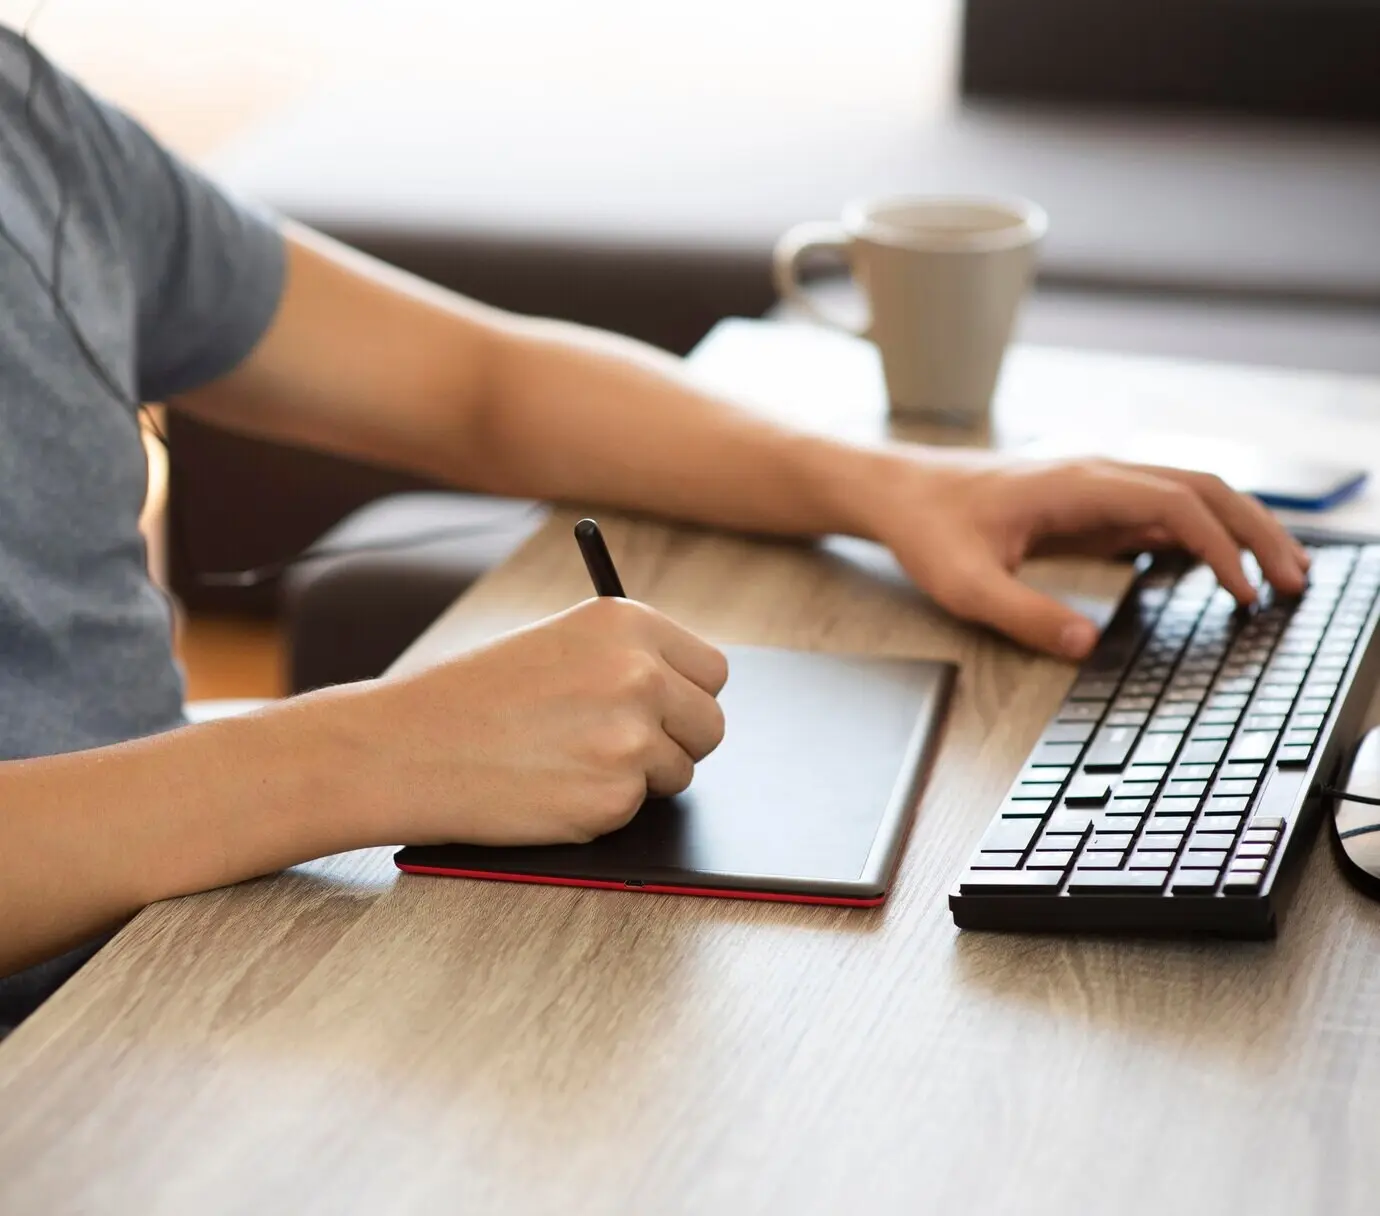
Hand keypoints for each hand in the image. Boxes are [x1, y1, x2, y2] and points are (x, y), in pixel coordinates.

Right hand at [368, 597, 727, 845]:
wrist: (406, 747)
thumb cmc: (472, 695)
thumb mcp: (558, 642)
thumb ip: (625, 659)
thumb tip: (684, 694)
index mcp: (627, 622)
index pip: (712, 669)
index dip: (688, 695)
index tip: (669, 709)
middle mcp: (640, 673)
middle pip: (710, 723)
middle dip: (678, 741)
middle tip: (626, 747)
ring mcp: (631, 738)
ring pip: (679, 771)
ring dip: (640, 778)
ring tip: (570, 761)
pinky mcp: (614, 797)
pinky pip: (636, 809)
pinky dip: (602, 808)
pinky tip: (551, 787)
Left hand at [858, 450, 1310, 659]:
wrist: (901, 493)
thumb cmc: (929, 530)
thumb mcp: (967, 585)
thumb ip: (1027, 616)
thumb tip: (1089, 648)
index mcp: (1077, 486)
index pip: (1176, 504)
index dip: (1222, 547)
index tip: (1246, 593)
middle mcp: (1098, 475)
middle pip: (1204, 488)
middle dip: (1258, 531)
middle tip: (1297, 581)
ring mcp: (1097, 486)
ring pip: (1190, 493)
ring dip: (1238, 527)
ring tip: (1278, 574)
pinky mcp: (1089, 503)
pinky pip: (1160, 510)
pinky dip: (1201, 533)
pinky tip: (1217, 567)